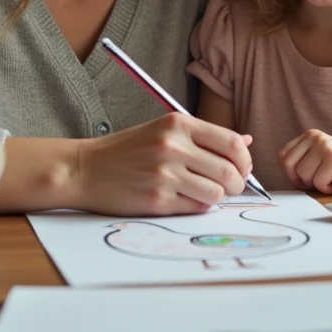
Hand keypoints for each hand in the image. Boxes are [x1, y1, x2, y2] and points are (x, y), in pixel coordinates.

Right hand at [74, 112, 253, 215]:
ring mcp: (164, 174)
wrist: (84, 169)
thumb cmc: (126, 150)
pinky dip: (196, 206)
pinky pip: (195, 208)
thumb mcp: (164, 130)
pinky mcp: (156, 200)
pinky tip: (184, 199)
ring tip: (204, 193)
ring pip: (216, 193)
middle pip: (229, 171)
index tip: (242, 167)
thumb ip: (205, 136)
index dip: (244, 159)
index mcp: (178, 124)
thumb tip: (246, 140)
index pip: (231, 143)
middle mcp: (173, 147)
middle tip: (230, 186)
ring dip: (217, 197)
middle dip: (237, 183)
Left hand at [278, 129, 331, 193]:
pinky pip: (318, 182)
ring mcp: (324, 146)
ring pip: (303, 176)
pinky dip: (327, 188)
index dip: (292, 174)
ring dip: (316, 184)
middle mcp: (315, 136)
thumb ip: (299, 163)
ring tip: (330, 178)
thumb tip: (282, 175)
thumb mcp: (316, 160)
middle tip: (318, 180)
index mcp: (308, 135)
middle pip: (289, 167)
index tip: (307, 178)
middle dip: (301, 180)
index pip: (283, 158)